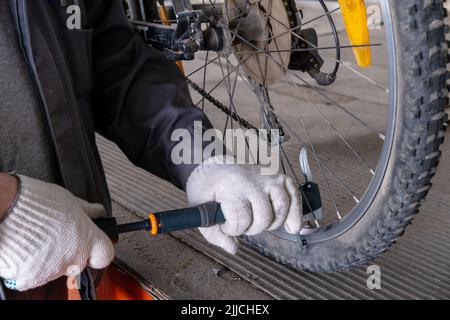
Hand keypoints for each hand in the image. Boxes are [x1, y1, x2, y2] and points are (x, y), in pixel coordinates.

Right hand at [0, 175, 113, 291]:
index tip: (90, 247)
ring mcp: (53, 270)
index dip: (97, 252)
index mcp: (87, 238)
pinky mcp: (32, 278)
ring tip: (36, 239)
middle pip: (78, 263)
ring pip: (55, 270)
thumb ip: (87, 211)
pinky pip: (34, 276)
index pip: (105, 255)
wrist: (5, 208)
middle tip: (53, 237)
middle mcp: (74, 257)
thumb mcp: (69, 200)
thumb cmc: (37, 201)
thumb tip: (99, 211)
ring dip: (48, 259)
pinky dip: (29, 267)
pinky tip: (24, 249)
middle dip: (69, 253)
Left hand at [186, 156, 301, 253]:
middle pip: (264, 216)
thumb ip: (213, 233)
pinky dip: (296, 210)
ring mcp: (267, 176)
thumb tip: (233, 249)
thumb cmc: (206, 185)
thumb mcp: (199, 207)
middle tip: (242, 224)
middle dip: (253, 228)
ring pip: (282, 207)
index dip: (233, 230)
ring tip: (260, 223)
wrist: (212, 162)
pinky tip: (292, 225)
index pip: (241, 219)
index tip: (225, 226)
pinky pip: (294, 193)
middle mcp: (252, 179)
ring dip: (272, 222)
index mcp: (231, 186)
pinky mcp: (276, 175)